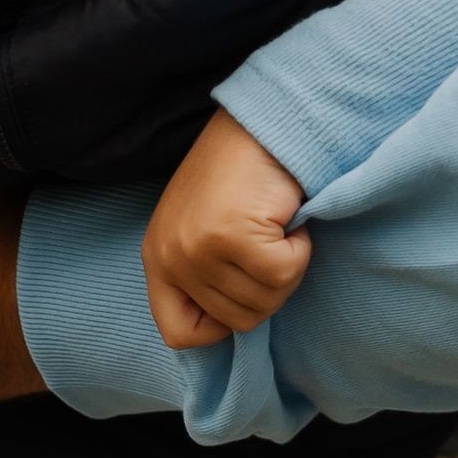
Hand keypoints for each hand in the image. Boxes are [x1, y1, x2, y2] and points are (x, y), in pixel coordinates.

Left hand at [141, 111, 309, 348]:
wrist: (260, 124)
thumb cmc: (239, 175)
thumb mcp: (202, 232)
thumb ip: (207, 277)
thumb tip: (235, 325)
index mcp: (157, 260)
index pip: (179, 333)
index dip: (221, 326)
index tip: (245, 295)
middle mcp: (171, 258)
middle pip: (236, 322)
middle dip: (268, 291)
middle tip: (274, 248)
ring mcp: (198, 248)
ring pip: (264, 301)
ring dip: (287, 269)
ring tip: (279, 230)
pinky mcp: (230, 235)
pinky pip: (283, 273)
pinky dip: (299, 251)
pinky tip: (290, 221)